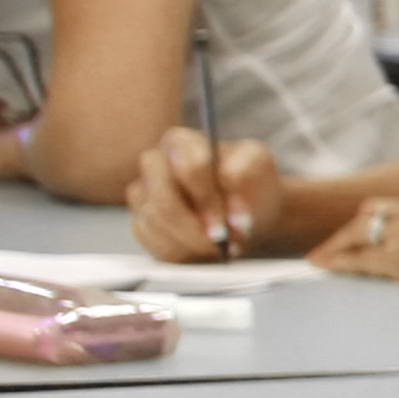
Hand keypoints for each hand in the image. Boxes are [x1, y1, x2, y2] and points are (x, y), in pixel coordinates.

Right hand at [127, 127, 278, 259]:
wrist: (250, 208)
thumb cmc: (250, 181)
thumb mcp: (256, 163)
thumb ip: (243, 165)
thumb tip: (226, 176)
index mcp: (180, 143)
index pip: (187, 167)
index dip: (210, 198)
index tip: (235, 220)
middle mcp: (154, 166)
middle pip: (163, 202)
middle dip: (196, 228)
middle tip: (223, 242)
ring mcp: (143, 196)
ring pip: (157, 226)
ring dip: (193, 243)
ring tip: (223, 248)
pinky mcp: (142, 224)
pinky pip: (154, 245)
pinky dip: (184, 254)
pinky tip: (206, 252)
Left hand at [316, 196, 398, 303]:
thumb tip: (377, 242)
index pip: (391, 208)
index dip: (365, 223)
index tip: (348, 239)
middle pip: (372, 213)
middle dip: (347, 233)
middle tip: (325, 251)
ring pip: (362, 231)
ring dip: (338, 246)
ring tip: (319, 258)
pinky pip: (360, 257)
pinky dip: (338, 261)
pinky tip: (323, 266)